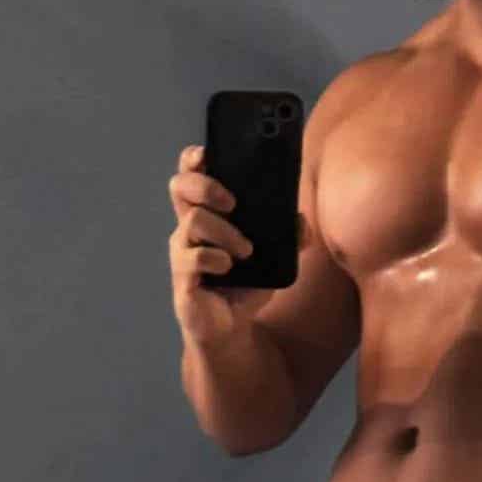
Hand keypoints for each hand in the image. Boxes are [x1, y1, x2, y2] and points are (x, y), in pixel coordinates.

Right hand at [168, 144, 305, 341]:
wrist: (232, 327)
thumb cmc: (247, 283)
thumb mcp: (275, 256)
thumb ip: (289, 235)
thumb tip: (302, 220)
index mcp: (208, 213)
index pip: (190, 173)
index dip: (194, 158)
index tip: (210, 155)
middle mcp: (189, 227)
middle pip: (179, 185)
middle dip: (206, 185)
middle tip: (233, 202)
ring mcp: (183, 251)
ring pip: (194, 221)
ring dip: (226, 232)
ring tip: (246, 251)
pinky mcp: (182, 277)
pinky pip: (193, 258)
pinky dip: (216, 259)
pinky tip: (230, 268)